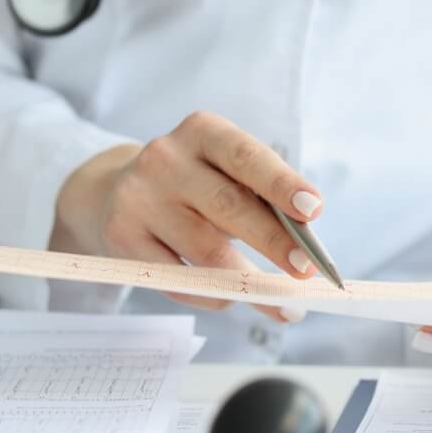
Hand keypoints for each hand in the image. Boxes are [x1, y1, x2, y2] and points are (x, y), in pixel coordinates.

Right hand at [50, 111, 323, 319]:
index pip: (246, 156)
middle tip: (306, 269)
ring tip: (282, 301)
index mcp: (202, 131)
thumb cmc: (196, 186)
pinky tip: (232, 297)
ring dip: (250, 283)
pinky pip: (178, 279)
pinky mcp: (121, 237)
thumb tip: (302, 250)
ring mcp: (138, 198)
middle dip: (274, 242)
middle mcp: (165, 158)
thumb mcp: (226, 174)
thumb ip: (261, 201)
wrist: (117, 191)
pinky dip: (213, 294)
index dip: (281, 183)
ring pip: (205, 251)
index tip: (314, 208)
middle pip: (228, 206)